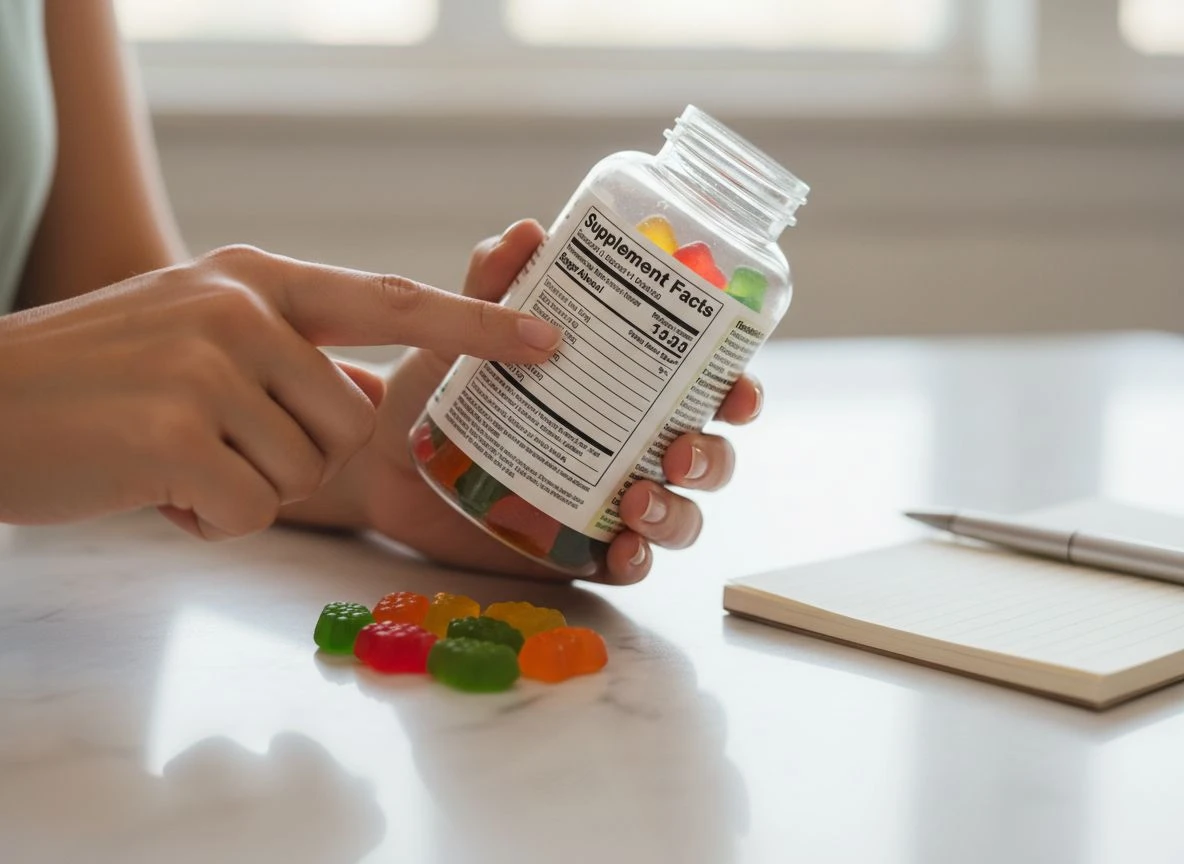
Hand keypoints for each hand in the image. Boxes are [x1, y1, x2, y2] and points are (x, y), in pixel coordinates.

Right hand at [0, 245, 559, 535]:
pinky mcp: (177, 434)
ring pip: (304, 471)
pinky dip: (212, 520)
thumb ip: (290, 353)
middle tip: (221, 446)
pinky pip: (252, 509)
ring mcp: (208, 366)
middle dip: (301, 457)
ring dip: (249, 488)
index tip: (546, 341)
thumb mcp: (199, 332)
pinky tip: (157, 489)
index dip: (475, 326)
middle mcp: (241, 309)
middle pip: (353, 420)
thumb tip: (367, 389)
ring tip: (178, 460)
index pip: (392, 300)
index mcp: (256, 279)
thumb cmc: (98, 380)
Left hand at [285, 221, 762, 583]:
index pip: (702, 387)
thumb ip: (494, 282)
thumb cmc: (442, 386)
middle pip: (706, 454)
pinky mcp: (578, 548)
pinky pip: (628, 564)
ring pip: (679, 515)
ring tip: (637, 503)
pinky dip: (636, 560)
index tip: (739, 395)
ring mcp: (608, 499)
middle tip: (678, 452)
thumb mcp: (465, 329)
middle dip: (710, 457)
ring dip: (676, 513)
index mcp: (624, 388)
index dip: (737, 391)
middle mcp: (629, 444)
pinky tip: (623, 551)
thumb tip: (526, 232)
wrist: (387, 457)